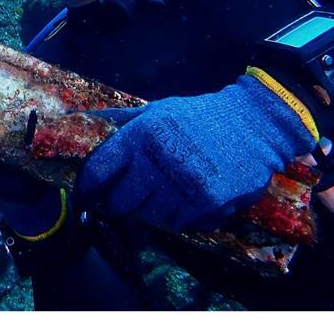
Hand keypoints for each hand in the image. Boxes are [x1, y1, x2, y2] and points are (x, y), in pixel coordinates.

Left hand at [75, 75, 317, 231]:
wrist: (254, 126)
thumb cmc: (199, 117)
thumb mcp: (156, 111)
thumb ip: (120, 123)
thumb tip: (78, 120)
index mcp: (141, 136)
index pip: (98, 173)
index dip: (87, 189)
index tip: (85, 196)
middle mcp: (157, 163)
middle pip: (119, 203)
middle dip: (119, 202)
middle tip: (128, 195)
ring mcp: (182, 187)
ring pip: (148, 216)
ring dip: (152, 208)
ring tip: (166, 189)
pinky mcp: (205, 206)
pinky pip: (177, 223)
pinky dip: (179, 214)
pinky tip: (188, 196)